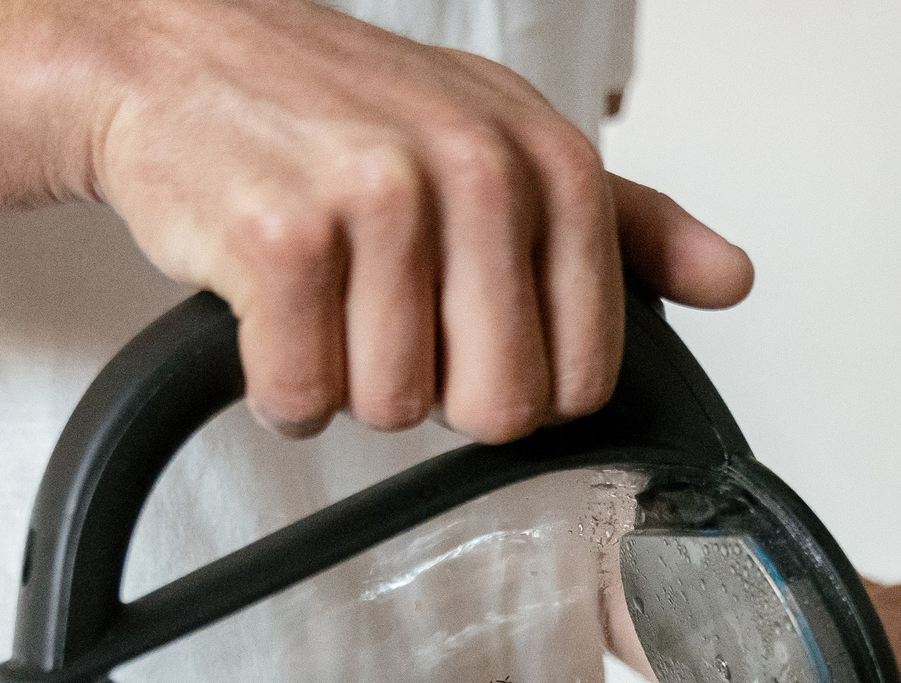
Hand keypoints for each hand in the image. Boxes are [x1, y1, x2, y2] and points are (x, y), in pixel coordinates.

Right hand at [87, 0, 752, 441]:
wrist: (170, 54)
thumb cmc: (339, 112)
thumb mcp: (503, 141)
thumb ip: (626, 224)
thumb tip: (730, 279)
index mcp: (552, 164)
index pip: (585, 375)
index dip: (517, 382)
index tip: (465, 327)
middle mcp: (479, 172)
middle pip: (496, 409)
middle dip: (432, 391)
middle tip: (386, 316)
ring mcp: (381, 201)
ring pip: (392, 409)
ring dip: (344, 380)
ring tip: (322, 297)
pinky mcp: (284, 242)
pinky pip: (302, 397)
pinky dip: (276, 384)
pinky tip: (267, 312)